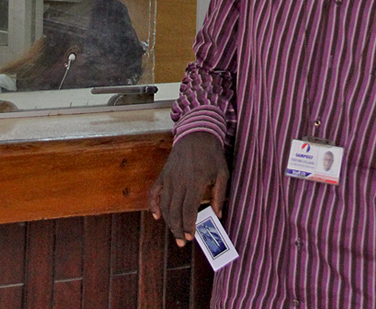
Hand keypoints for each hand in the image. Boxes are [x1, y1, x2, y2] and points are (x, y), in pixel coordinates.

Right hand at [148, 131, 228, 246]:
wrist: (196, 133)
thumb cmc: (212, 154)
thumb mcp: (223, 173)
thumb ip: (220, 194)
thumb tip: (217, 215)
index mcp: (196, 180)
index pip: (189, 208)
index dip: (189, 225)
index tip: (192, 236)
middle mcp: (180, 180)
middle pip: (175, 211)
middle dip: (178, 229)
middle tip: (183, 241)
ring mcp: (169, 177)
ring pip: (165, 205)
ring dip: (169, 222)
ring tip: (176, 233)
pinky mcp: (163, 174)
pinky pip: (155, 192)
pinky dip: (153, 205)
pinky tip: (157, 216)